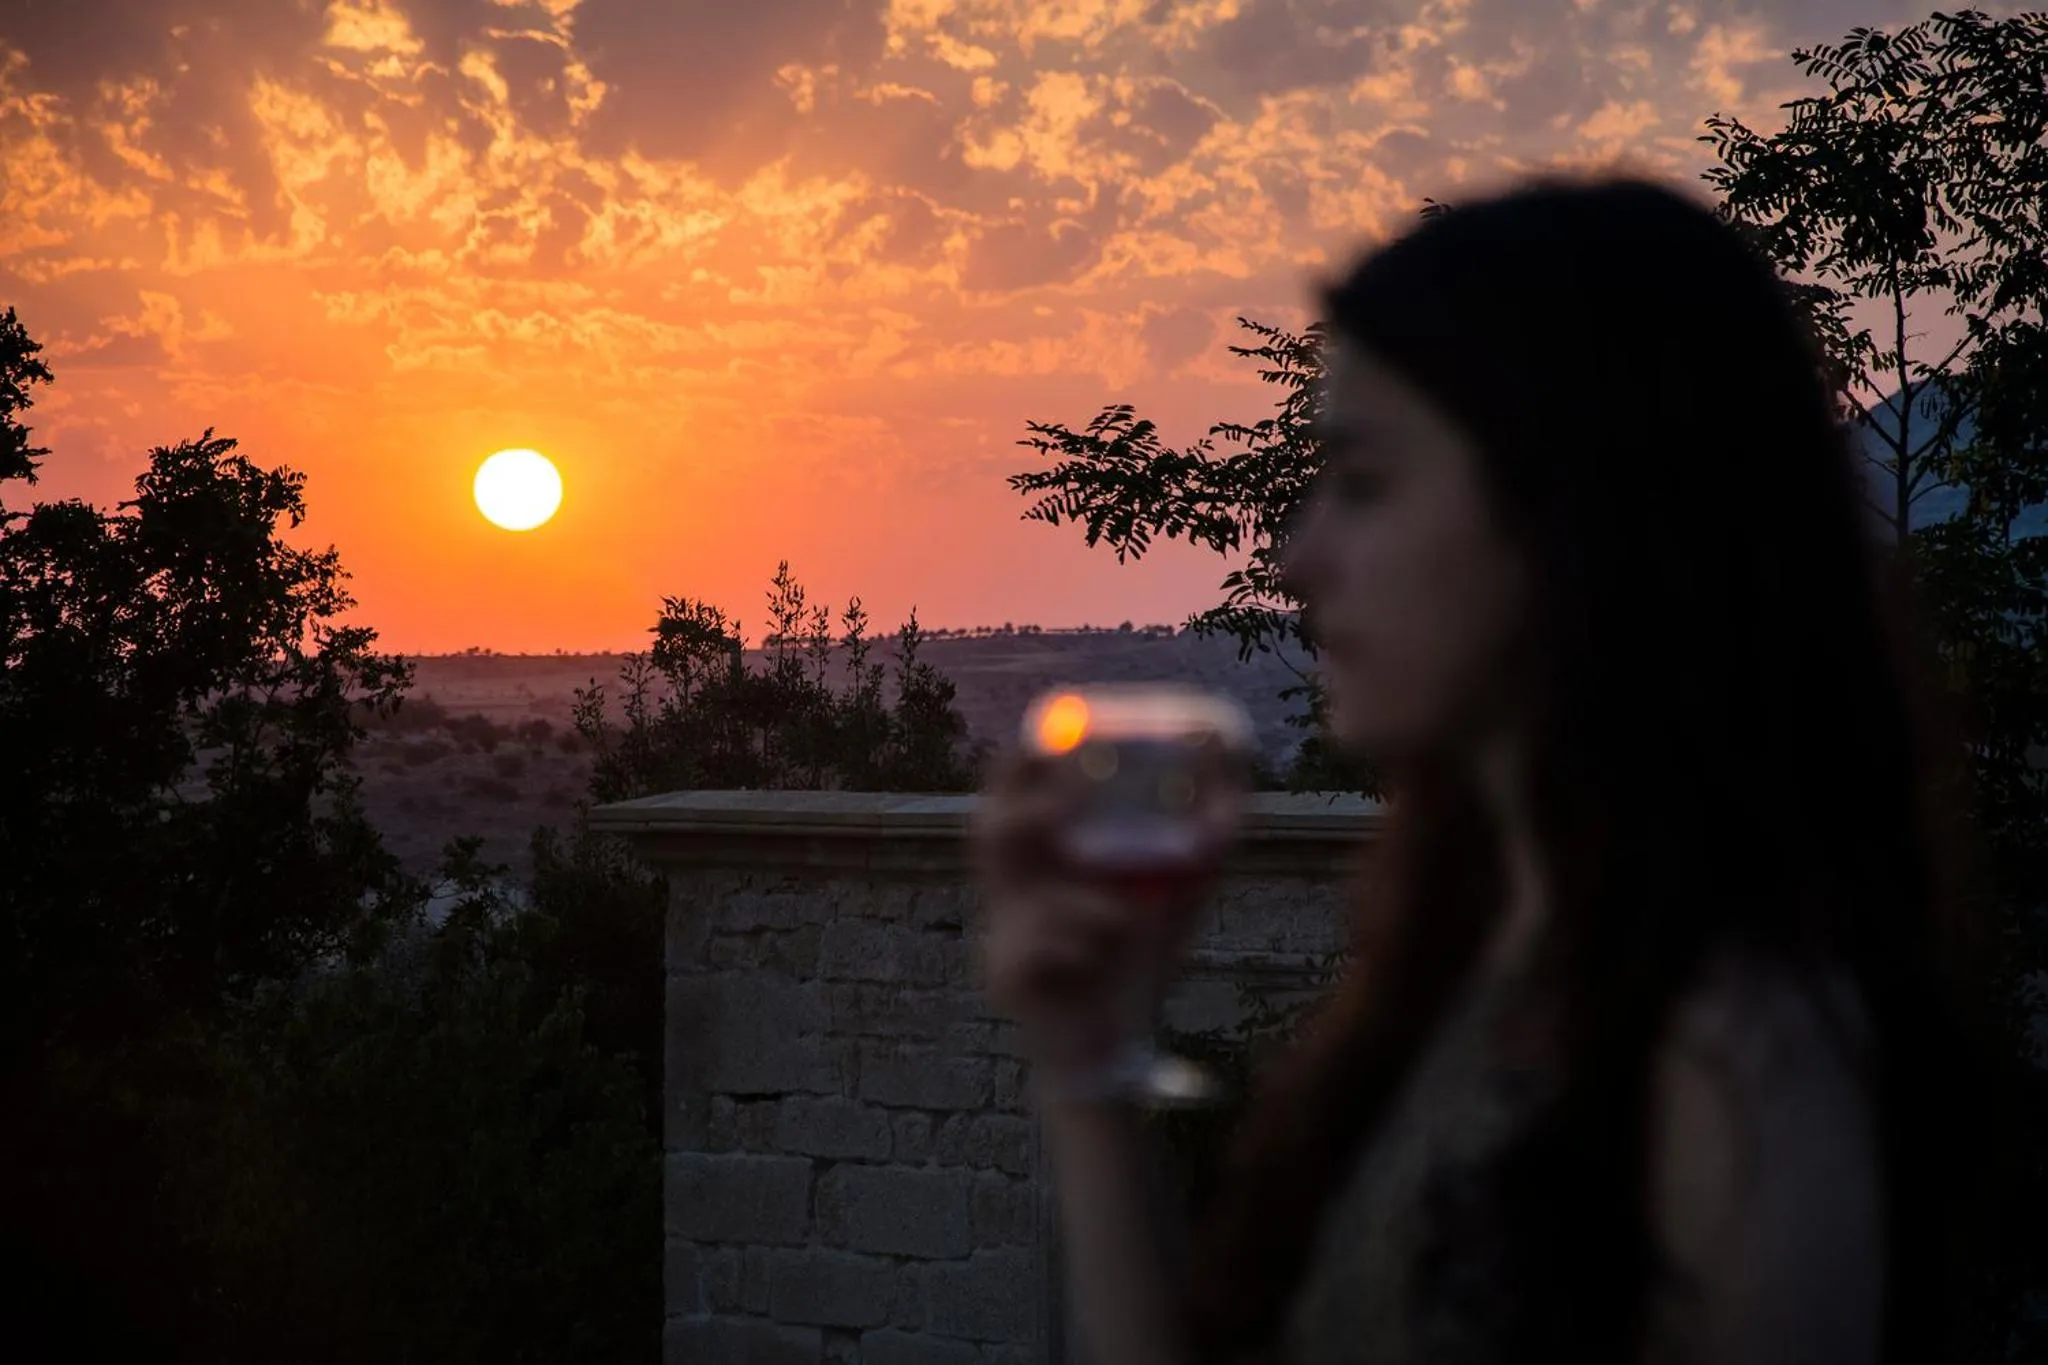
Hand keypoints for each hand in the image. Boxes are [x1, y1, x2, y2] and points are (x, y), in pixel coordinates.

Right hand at [971, 749, 1219, 1075]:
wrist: (1117, 1047)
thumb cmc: (1139, 956)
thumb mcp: (1180, 884)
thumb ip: (1209, 826)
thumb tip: (1232, 753)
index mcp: (1047, 855)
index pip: (1014, 792)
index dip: (1023, 760)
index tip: (1052, 736)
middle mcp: (1013, 888)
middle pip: (986, 833)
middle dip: (1022, 812)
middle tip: (1065, 807)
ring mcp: (1001, 933)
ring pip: (1017, 895)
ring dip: (1075, 900)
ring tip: (1122, 915)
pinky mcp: (1005, 979)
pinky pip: (1034, 950)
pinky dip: (1081, 948)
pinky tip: (1102, 961)